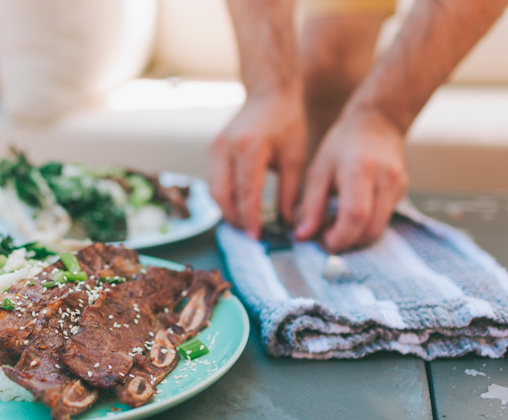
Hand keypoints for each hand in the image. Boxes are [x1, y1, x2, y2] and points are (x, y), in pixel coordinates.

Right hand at [209, 89, 307, 237]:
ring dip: (226, 209)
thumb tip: (288, 222)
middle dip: (234, 218)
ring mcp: (215, 148)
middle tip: (249, 234)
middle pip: (222, 195)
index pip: (246, 193)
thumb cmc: (286, 122)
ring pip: (214, 190)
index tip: (257, 236)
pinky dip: (223, 197)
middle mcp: (226, 148)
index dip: (250, 218)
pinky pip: (213, 180)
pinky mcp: (212, 149)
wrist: (269, 93)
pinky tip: (237, 207)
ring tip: (244, 224)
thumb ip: (290, 192)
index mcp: (249, 148)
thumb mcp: (295, 158)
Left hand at [295, 107, 407, 251]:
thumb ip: (311, 206)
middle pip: (371, 228)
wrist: (377, 122)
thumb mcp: (318, 171)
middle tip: (330, 238)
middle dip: (349, 241)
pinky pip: (386, 217)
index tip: (325, 241)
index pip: (354, 215)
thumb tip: (302, 236)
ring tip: (340, 227)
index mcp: (359, 170)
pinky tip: (354, 214)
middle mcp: (385, 178)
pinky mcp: (404, 189)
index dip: (340, 236)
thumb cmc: (342, 145)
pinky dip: (369, 224)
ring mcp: (399, 184)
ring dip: (359, 236)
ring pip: (381, 228)